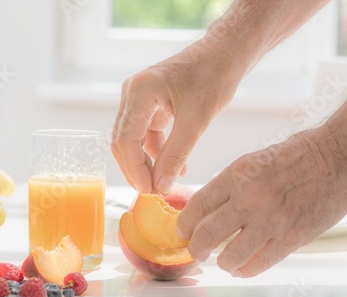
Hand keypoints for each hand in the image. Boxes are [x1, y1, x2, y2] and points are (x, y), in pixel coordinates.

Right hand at [111, 41, 243, 193]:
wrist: (224, 54)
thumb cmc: (214, 77)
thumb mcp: (196, 121)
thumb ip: (176, 155)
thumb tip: (161, 186)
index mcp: (140, 92)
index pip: (125, 139)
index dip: (134, 169)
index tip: (148, 190)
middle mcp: (132, 93)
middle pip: (123, 141)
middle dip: (136, 169)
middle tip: (153, 191)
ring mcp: (138, 99)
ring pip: (131, 141)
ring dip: (145, 164)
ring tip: (162, 183)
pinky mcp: (148, 105)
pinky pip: (144, 135)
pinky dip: (156, 153)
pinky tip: (174, 168)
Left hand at [177, 123, 346, 276]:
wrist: (337, 159)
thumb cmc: (294, 156)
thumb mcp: (252, 162)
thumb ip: (228, 186)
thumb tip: (205, 210)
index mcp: (237, 175)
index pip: (197, 206)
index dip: (184, 224)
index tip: (182, 232)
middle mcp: (250, 198)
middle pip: (207, 235)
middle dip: (195, 249)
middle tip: (195, 252)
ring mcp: (271, 220)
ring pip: (230, 256)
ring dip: (221, 263)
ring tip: (221, 262)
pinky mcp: (292, 238)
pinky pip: (259, 264)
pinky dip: (245, 270)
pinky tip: (241, 268)